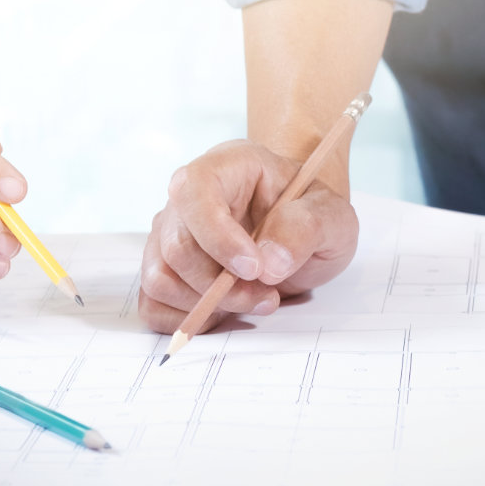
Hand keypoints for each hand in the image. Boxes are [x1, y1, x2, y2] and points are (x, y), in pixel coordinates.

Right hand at [138, 140, 358, 334]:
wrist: (304, 232)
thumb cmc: (312, 215)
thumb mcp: (332, 217)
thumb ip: (306, 229)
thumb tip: (269, 262)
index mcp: (228, 166)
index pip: (194, 190)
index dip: (217, 235)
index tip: (255, 269)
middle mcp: (189, 197)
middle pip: (176, 246)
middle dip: (221, 285)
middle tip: (268, 297)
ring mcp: (171, 233)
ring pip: (159, 277)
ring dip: (205, 305)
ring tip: (254, 301)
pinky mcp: (166, 269)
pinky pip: (152, 302)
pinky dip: (185, 319)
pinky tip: (224, 312)